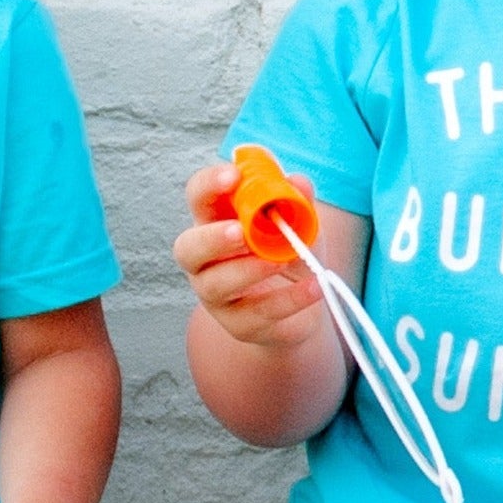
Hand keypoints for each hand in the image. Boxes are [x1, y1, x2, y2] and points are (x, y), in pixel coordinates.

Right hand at [174, 162, 324, 349]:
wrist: (304, 304)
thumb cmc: (290, 254)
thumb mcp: (301, 222)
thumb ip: (299, 202)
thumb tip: (298, 182)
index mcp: (215, 222)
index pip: (198, 197)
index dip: (209, 185)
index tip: (233, 177)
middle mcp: (206, 260)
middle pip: (188, 248)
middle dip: (212, 238)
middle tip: (241, 232)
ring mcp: (217, 296)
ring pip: (215, 285)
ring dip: (247, 270)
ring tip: (281, 262)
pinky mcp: (238, 325)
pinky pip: (258, 313)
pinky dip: (289, 299)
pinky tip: (315, 287)